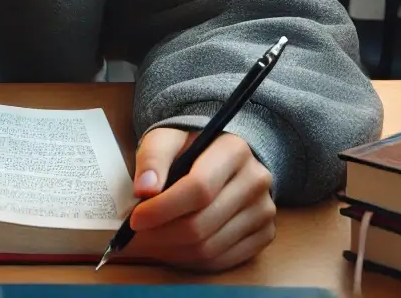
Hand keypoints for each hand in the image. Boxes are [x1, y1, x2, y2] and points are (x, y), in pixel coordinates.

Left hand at [120, 129, 277, 271]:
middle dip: (162, 235)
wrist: (220, 156)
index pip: (199, 188)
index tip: (135, 219)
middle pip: (202, 223)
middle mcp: (256, 180)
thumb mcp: (166, 139)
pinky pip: (223, 260)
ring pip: (210, 247)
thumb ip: (153, 158)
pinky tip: (173, 247)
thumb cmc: (188, 148)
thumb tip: (144, 189)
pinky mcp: (264, 233)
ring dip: (172, 250)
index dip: (163, 209)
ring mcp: (264, 209)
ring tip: (151, 241)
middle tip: (136, 236)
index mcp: (234, 150)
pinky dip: (191, 260)